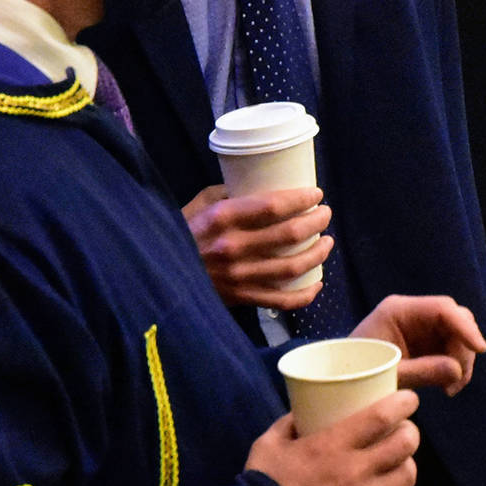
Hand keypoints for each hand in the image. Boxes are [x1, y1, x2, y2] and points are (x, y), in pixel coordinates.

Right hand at [184, 184, 333, 310]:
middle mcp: (233, 247)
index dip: (302, 200)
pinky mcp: (241, 298)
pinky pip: (282, 300)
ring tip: (327, 242)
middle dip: (317, 222)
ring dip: (318, 253)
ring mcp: (238, 276)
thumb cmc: (183, 233)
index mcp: (222, 219)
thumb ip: (229, 194)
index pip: (273, 206)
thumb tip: (261, 185)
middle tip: (325, 214)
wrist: (159, 274)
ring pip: (293, 267)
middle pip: (290, 235)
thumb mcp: (200, 205)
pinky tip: (317, 283)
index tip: (316, 194)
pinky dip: (305, 294)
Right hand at [246, 391, 419, 485]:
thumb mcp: (268, 445)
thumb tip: (305, 410)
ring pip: (407, 476)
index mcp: (332, 444)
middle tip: (402, 434)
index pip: (383, 415)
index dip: (404, 403)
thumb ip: (289, 424)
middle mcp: (354, 469)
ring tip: (395, 468)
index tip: (407, 400)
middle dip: (410, 434)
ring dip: (405, 468)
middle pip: (406, 443)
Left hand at [352, 294, 485, 397]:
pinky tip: (448, 386)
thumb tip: (457, 370)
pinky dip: (455, 366)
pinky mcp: (424, 342)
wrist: (339, 382)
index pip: (442, 309)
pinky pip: (451, 347)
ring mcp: (420, 327)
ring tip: (451, 389)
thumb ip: (422, 371)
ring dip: (462, 361)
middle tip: (457, 380)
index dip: (465, 327)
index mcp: (398, 311)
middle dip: (463, 348)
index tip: (480, 349)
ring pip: (457, 335)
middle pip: (455, 320)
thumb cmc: (355, 374)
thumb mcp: (388, 375)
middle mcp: (412, 314)